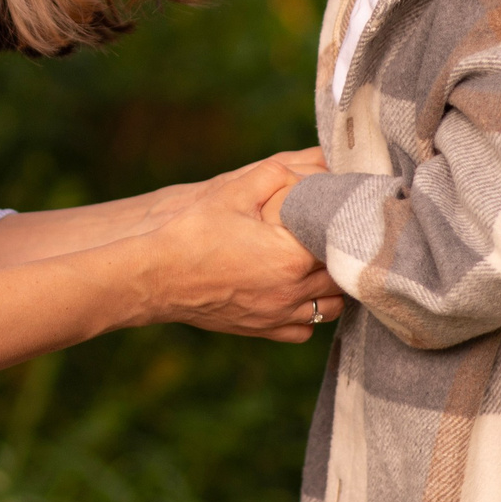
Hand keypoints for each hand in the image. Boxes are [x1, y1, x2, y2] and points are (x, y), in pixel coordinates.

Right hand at [131, 157, 347, 342]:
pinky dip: (309, 314)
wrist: (155, 275)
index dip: (345, 225)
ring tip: (321, 264)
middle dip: (342, 255)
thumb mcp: (232, 192)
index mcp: (291, 256)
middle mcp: (291, 291)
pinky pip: (303, 329)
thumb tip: (305, 172)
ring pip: (330, 307)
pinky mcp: (262, 329)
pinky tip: (298, 293)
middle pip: (342, 277)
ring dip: (332, 287)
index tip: (344, 211)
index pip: (340, 242)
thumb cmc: (192, 232)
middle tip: (337, 234)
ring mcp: (277, 315)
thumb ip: (275, 174)